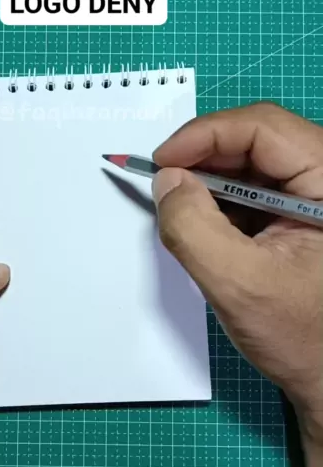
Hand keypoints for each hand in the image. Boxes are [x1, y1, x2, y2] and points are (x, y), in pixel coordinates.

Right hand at [152, 103, 322, 439]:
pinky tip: (209, 228)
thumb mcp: (239, 284)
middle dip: (204, 159)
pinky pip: (258, 188)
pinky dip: (224, 201)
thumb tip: (167, 181)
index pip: (264, 128)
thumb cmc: (304, 339)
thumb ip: (194, 228)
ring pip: (254, 162)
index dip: (204, 136)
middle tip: (163, 185)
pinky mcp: (306, 211)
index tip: (160, 162)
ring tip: (184, 212)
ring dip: (212, 182)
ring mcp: (319, 195)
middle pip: (258, 138)